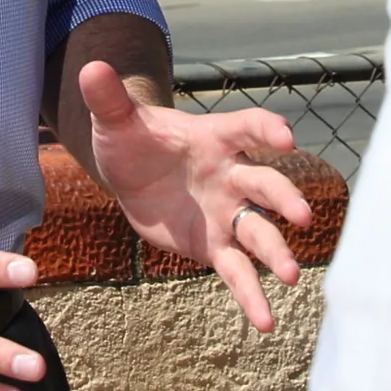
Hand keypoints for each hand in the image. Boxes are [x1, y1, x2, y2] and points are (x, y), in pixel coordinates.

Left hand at [75, 61, 312, 331]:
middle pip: (265, 184)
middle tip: (301, 215)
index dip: (266, 130)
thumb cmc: (133, 140)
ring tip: (290, 277)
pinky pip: (238, 271)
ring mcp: (228, 213)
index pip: (247, 128)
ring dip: (276, 252)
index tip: (285, 138)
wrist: (132, 175)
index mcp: (215, 138)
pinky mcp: (215, 247)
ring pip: (260, 232)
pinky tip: (264, 323)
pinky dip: (251, 296)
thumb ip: (109, 98)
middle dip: (284, 198)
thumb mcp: (117, 121)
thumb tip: (89, 66)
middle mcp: (232, 176)